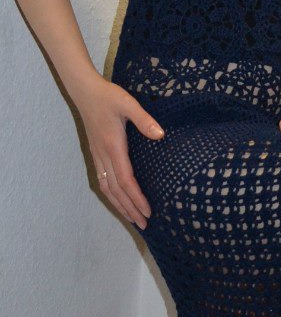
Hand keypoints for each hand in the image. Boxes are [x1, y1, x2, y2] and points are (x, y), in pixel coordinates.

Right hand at [77, 77, 165, 229]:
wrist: (85, 91)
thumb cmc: (108, 96)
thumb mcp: (128, 103)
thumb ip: (144, 119)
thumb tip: (160, 135)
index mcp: (113, 146)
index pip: (126, 180)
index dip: (136, 198)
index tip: (147, 212)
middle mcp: (104, 155)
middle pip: (116, 190)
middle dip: (130, 209)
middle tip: (143, 224)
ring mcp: (98, 155)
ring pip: (107, 188)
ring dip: (119, 205)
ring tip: (132, 219)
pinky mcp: (96, 153)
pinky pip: (102, 180)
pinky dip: (111, 195)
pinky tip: (117, 200)